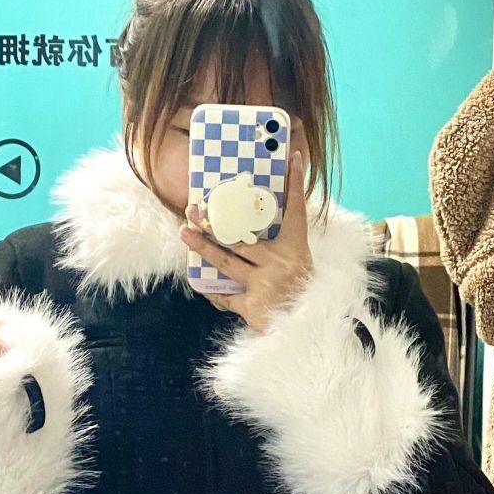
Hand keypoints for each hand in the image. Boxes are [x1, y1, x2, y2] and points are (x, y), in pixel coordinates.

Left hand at [178, 150, 313, 333]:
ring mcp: (266, 284)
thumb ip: (282, 248)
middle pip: (243, 236)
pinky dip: (213, 291)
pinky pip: (226, 296)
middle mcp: (281, 263)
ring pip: (227, 261)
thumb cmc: (301, 297)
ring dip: (203, 247)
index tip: (294, 159)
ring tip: (185, 233)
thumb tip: (256, 228)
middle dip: (216, 222)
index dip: (296, 184)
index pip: (297, 211)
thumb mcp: (300, 267)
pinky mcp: (253, 306)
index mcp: (296, 249)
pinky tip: (199, 282)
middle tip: (193, 209)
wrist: (308, 334)